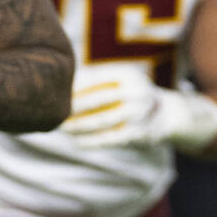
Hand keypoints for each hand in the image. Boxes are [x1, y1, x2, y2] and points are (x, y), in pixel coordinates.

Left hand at [60, 64, 216, 152]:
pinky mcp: (140, 132)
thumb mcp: (118, 79)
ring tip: (60, 128)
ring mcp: (139, 113)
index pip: (94, 76)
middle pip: (97, 99)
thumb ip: (93, 78)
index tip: (52, 91)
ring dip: (78, 126)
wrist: (165, 113)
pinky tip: (75, 142)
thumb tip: (56, 81)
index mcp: (127, 74)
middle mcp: (136, 91)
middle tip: (51, 112)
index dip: (72, 85)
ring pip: (102, 121)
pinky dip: (91, 141)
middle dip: (72, 106)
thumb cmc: (127, 93)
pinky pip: (111, 138)